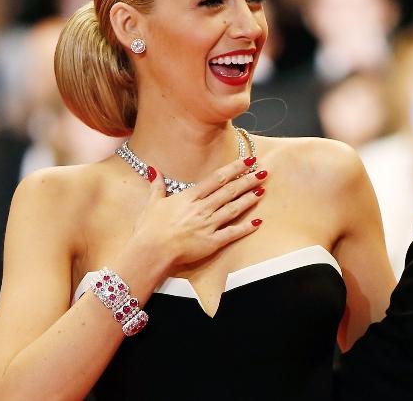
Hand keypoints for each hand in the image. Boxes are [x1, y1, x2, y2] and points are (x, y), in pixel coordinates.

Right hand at [128, 159, 265, 267]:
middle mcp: (202, 208)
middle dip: (248, 180)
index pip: (217, 179)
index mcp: (189, 197)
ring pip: (233, 209)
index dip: (234, 168)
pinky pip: (232, 233)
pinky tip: (258, 221)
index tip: (248, 161)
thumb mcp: (152, 203)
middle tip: (264, 171)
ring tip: (263, 190)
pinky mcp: (211, 242)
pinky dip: (246, 227)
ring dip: (249, 199)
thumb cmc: (149, 229)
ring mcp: (208, 225)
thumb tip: (153, 169)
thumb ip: (157, 185)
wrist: (150, 251)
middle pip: (230, 191)